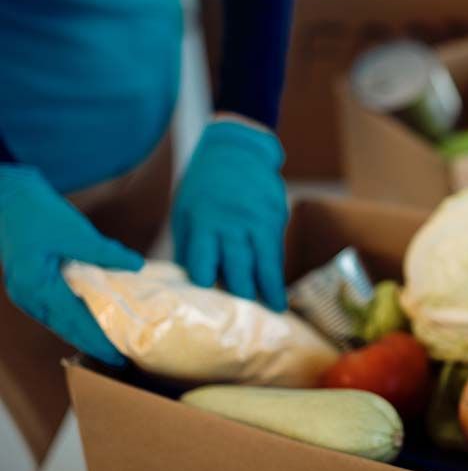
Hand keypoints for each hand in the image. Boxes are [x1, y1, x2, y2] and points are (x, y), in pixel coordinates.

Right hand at [0, 166, 143, 364]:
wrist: (8, 196)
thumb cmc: (37, 212)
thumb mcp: (75, 232)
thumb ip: (105, 252)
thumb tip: (136, 266)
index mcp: (38, 287)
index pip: (74, 323)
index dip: (97, 341)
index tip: (118, 358)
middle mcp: (28, 296)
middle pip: (65, 327)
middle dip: (92, 343)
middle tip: (119, 358)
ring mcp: (26, 291)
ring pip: (58, 319)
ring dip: (82, 331)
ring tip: (109, 342)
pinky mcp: (29, 282)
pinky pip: (53, 307)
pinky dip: (73, 315)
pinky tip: (91, 315)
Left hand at [172, 120, 287, 310]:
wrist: (236, 149)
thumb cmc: (204, 185)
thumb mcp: (186, 211)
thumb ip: (191, 245)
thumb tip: (191, 283)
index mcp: (202, 222)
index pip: (204, 264)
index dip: (207, 288)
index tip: (208, 311)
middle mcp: (231, 223)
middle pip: (238, 267)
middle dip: (242, 295)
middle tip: (246, 322)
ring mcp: (257, 219)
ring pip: (264, 261)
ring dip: (269, 288)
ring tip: (275, 310)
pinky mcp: (276, 215)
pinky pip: (276, 248)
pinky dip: (277, 269)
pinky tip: (278, 287)